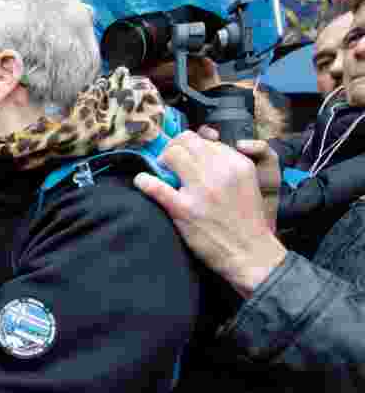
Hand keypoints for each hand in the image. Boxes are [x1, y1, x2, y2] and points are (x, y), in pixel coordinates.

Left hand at [135, 130, 286, 298]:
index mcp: (237, 163)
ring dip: (160, 160)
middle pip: (186, 141)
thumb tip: (205, 141)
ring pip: (171, 155)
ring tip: (160, 171)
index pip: (205, 140)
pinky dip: (145, 181)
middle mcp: (220, 172)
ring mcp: (201, 190)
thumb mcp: (248, 182)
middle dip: (173, 147)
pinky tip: (142, 182)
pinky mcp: (185, 209)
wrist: (250, 252)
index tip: (184, 155)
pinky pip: (156, 186)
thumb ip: (229, 162)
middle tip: (168, 160)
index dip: (190, 145)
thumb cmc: (247, 220)